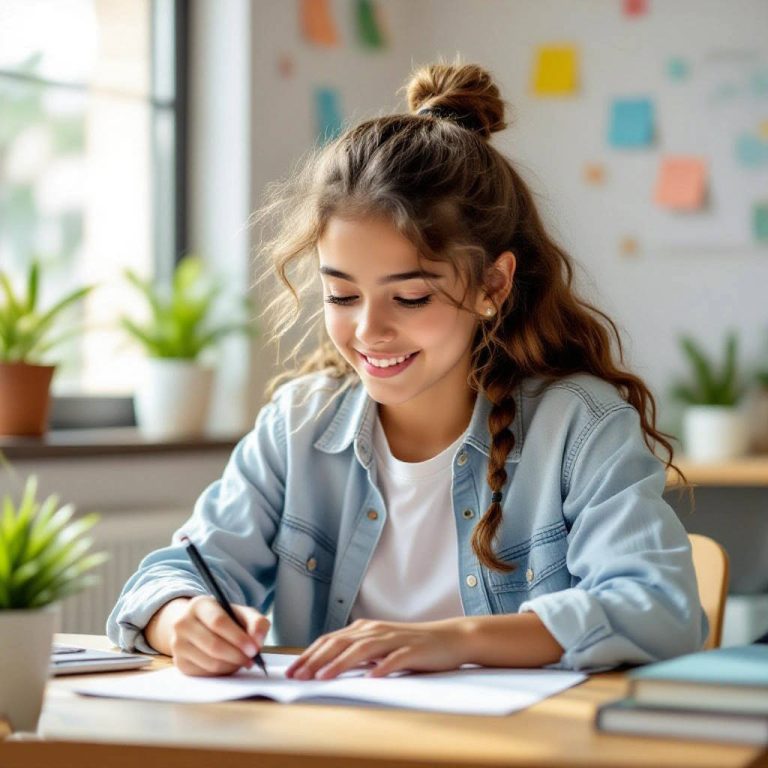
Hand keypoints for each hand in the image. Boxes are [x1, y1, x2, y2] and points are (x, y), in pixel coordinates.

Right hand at [153, 595, 270, 676]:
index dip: (238, 638)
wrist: (197, 625)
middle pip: (214, 645)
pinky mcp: (179, 663)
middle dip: (237, 655)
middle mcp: (183, 623)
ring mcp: (178, 644)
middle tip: (252, 659)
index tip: (254, 649)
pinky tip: (229, 664)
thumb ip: (256, 623)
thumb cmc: (224, 618)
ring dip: (232, 665)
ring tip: (242, 661)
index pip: (218, 622)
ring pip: (210, 662)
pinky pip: (205, 673)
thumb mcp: (241, 613)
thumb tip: (257, 642)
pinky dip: (222, 672)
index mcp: (199, 605)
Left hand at [285, 618, 470, 680]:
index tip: (292, 670)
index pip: (330, 640)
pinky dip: (381, 667)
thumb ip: (356, 652)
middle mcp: (375, 630)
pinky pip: (394, 659)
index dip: (309, 655)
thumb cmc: (411, 645)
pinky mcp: (412, 650)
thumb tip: (326, 665)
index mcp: (365, 629)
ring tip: (324, 676)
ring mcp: (393, 639)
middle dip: (316, 660)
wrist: (448, 638)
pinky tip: (370, 677)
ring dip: (341, 663)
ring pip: (362, 649)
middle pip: (340, 643)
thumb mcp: (379, 646)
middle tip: (298, 676)